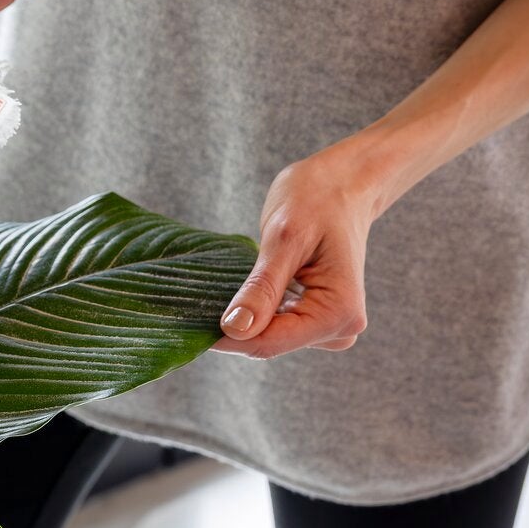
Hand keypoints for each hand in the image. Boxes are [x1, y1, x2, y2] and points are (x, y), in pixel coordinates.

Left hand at [212, 146, 383, 359]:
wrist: (342, 185)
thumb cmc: (317, 200)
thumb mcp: (284, 239)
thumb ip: (262, 287)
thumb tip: (235, 329)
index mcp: (339, 311)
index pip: (270, 341)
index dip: (226, 338)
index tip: (185, 326)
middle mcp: (342, 327)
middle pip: (271, 342)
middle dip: (234, 327)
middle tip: (194, 301)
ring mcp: (333, 325)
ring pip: (271, 337)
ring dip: (245, 318)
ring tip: (222, 287)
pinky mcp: (320, 317)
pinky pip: (279, 325)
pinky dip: (257, 311)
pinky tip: (244, 288)